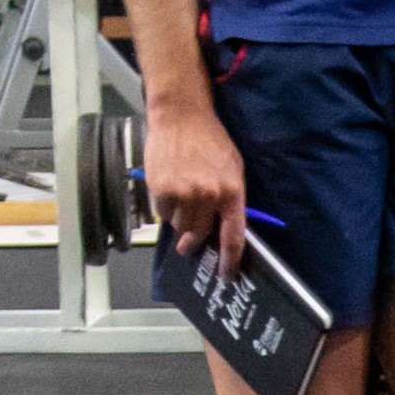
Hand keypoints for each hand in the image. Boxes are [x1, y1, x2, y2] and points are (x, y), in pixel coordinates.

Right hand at [145, 99, 248, 270]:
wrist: (182, 118)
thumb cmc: (211, 142)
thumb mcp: (233, 168)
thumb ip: (230, 198)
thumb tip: (224, 227)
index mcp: (232, 192)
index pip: (234, 236)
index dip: (230, 260)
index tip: (226, 275)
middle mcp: (208, 196)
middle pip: (200, 235)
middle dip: (195, 242)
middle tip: (190, 245)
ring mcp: (183, 194)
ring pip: (180, 226)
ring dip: (180, 221)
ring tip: (182, 199)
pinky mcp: (161, 190)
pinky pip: (163, 214)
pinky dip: (166, 209)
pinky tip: (169, 189)